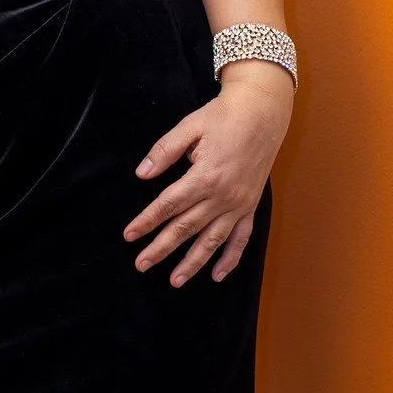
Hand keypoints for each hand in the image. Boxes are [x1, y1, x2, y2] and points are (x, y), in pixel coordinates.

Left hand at [124, 63, 291, 285]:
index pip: (168, 205)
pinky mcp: (251, 205)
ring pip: (212, 240)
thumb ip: (164, 151)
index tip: (129, 235)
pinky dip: (231, 259)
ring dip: (193, 262)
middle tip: (141, 264)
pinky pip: (241, 238)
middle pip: (186, 228)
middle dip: (161, 248)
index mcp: (204, 176)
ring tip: (175, 280)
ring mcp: (239, 204)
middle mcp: (222, 196)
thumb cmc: (223, 116)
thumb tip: (142, 174)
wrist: (262, 111)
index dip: (147, 221)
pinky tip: (218, 275)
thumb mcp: (189, 126)